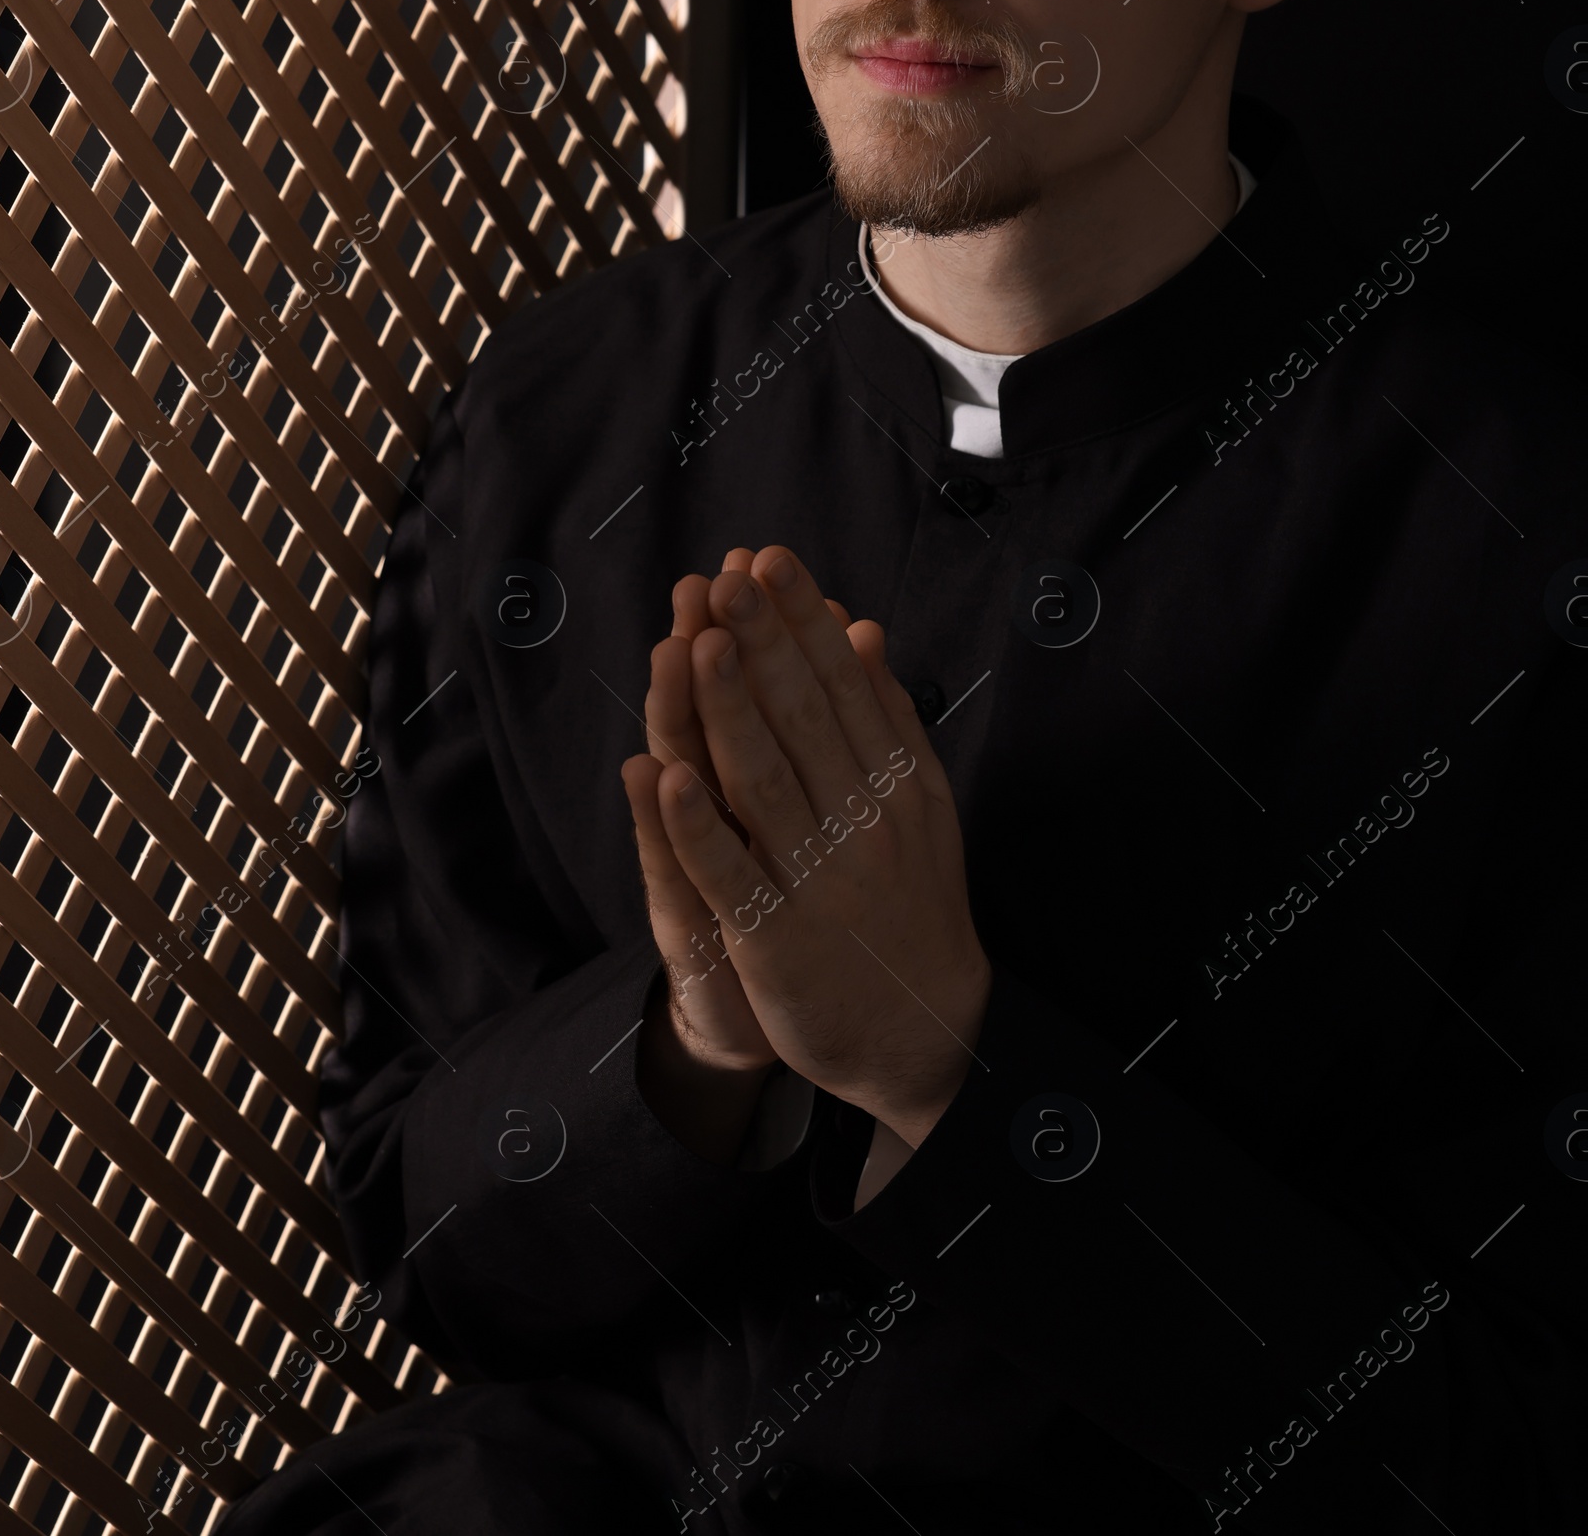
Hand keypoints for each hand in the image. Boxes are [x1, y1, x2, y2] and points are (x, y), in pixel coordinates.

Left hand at [652, 546, 990, 1150]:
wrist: (927, 1033)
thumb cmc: (914, 903)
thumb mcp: (922, 806)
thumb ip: (890, 719)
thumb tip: (863, 628)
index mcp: (895, 784)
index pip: (844, 686)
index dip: (804, 622)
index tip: (772, 559)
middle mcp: (862, 823)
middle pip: (805, 720)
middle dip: (766, 644)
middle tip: (731, 575)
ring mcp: (819, 881)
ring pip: (766, 784)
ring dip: (731, 711)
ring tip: (703, 643)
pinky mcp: (776, 940)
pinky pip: (732, 875)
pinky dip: (698, 825)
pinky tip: (665, 774)